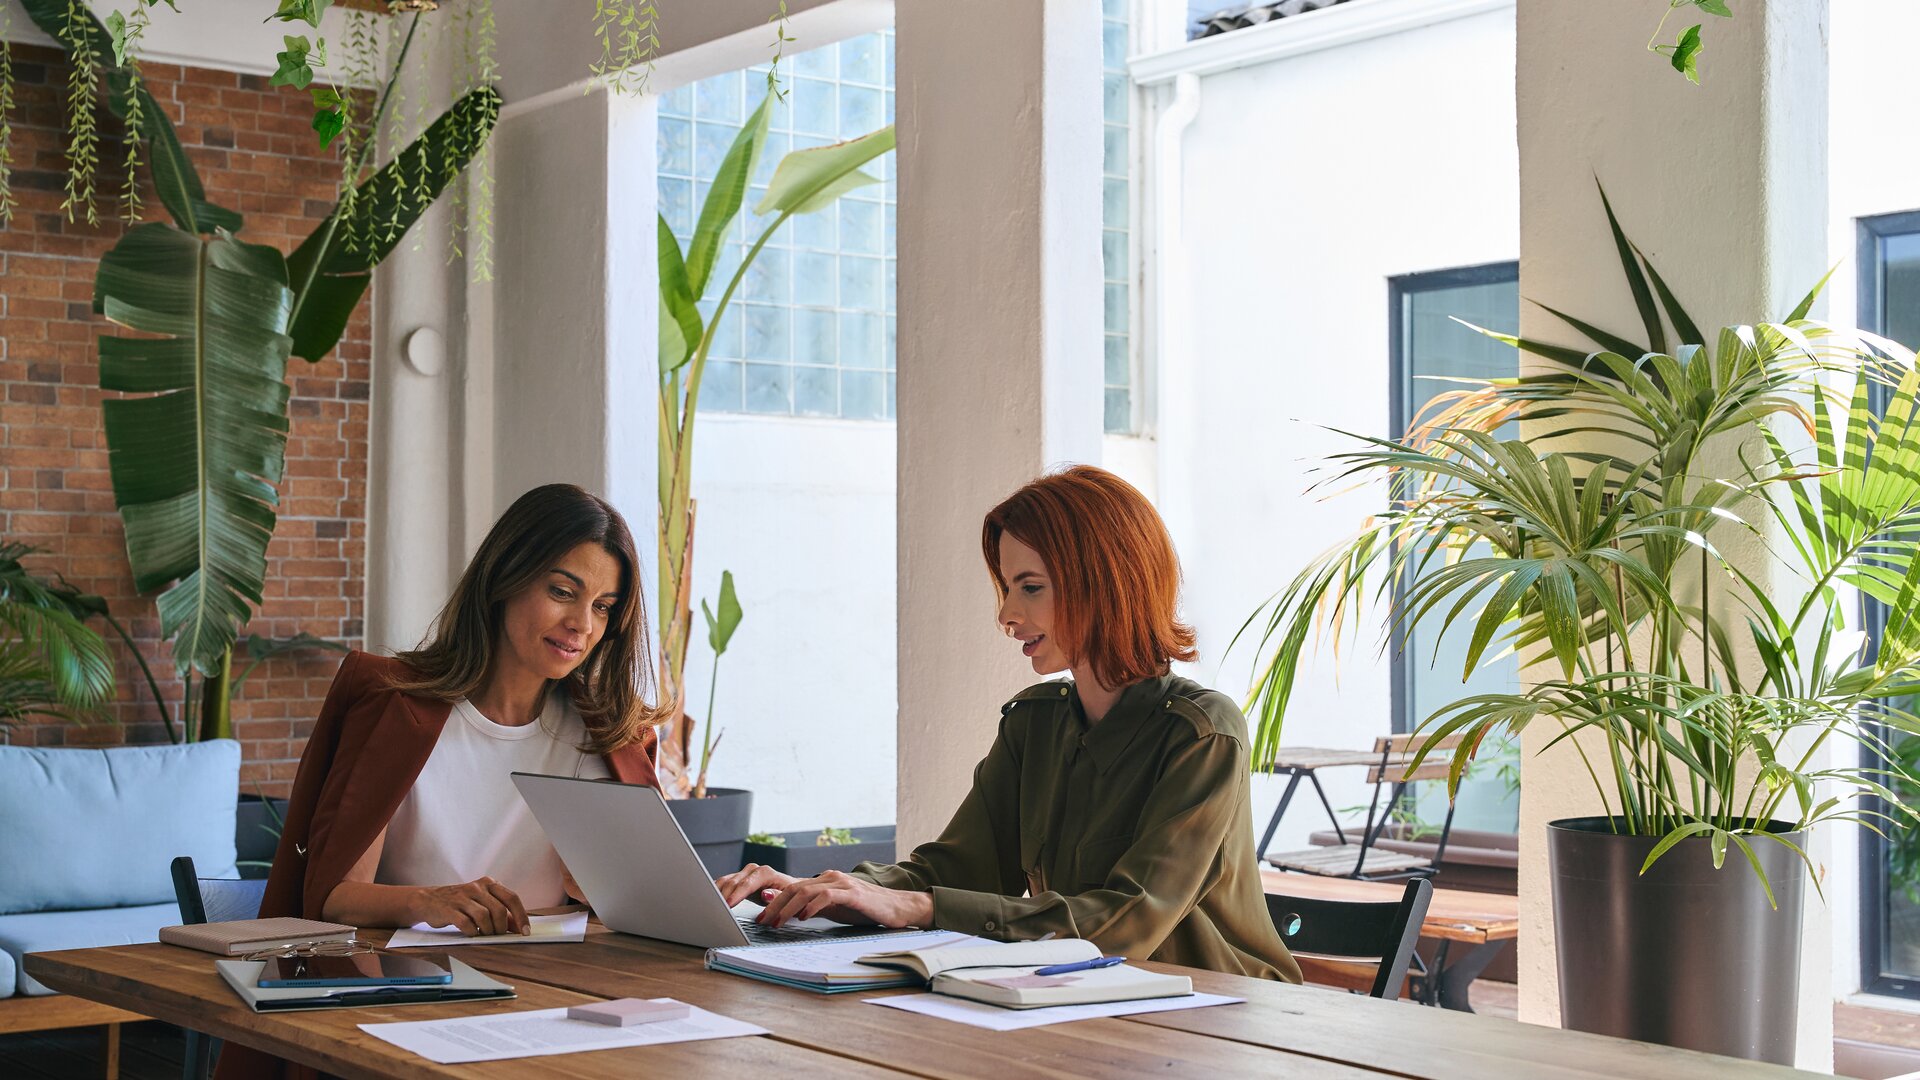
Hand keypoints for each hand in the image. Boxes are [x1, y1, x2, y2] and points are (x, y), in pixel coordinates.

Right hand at [407, 877, 528, 935]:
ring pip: (484, 917)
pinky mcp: (449, 909)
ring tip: (484, 934)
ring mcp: (462, 897)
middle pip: (499, 910)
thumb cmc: (461, 903)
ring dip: (488, 931)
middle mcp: (477, 888)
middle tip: (498, 935)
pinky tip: (471, 933)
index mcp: (489, 883)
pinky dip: (472, 932)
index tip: (525, 931)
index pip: (512, 898)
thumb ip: (501, 912)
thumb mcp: (482, 902)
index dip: (521, 916)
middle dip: (502, 927)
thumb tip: (519, 927)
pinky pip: (466, 924)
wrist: (429, 900)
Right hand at [714, 863, 796, 906]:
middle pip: (733, 882)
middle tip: (714, 910)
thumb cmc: (790, 895)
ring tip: (710, 906)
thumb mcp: (788, 898)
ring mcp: (743, 874)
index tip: (728, 905)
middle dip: (723, 896)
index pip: (746, 883)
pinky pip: (723, 883)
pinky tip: (710, 899)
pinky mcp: (737, 879)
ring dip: (717, 893)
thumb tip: (765, 894)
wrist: (790, 890)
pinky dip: (716, 891)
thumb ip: (777, 896)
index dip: (736, 895)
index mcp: (765, 873)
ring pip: (725, 881)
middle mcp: (753, 870)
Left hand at [756, 870, 933, 929]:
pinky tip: (804, 917)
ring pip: (806, 891)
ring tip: (777, 922)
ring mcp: (842, 883)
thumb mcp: (835, 909)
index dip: (773, 902)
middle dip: (773, 905)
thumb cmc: (866, 910)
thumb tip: (788, 913)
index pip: (791, 888)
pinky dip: (812, 906)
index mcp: (823, 881)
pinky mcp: (853, 893)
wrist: (899, 907)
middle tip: (760, 922)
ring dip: (787, 908)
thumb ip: (813, 908)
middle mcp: (830, 877)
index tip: (760, 918)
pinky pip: (827, 895)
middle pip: (794, 888)